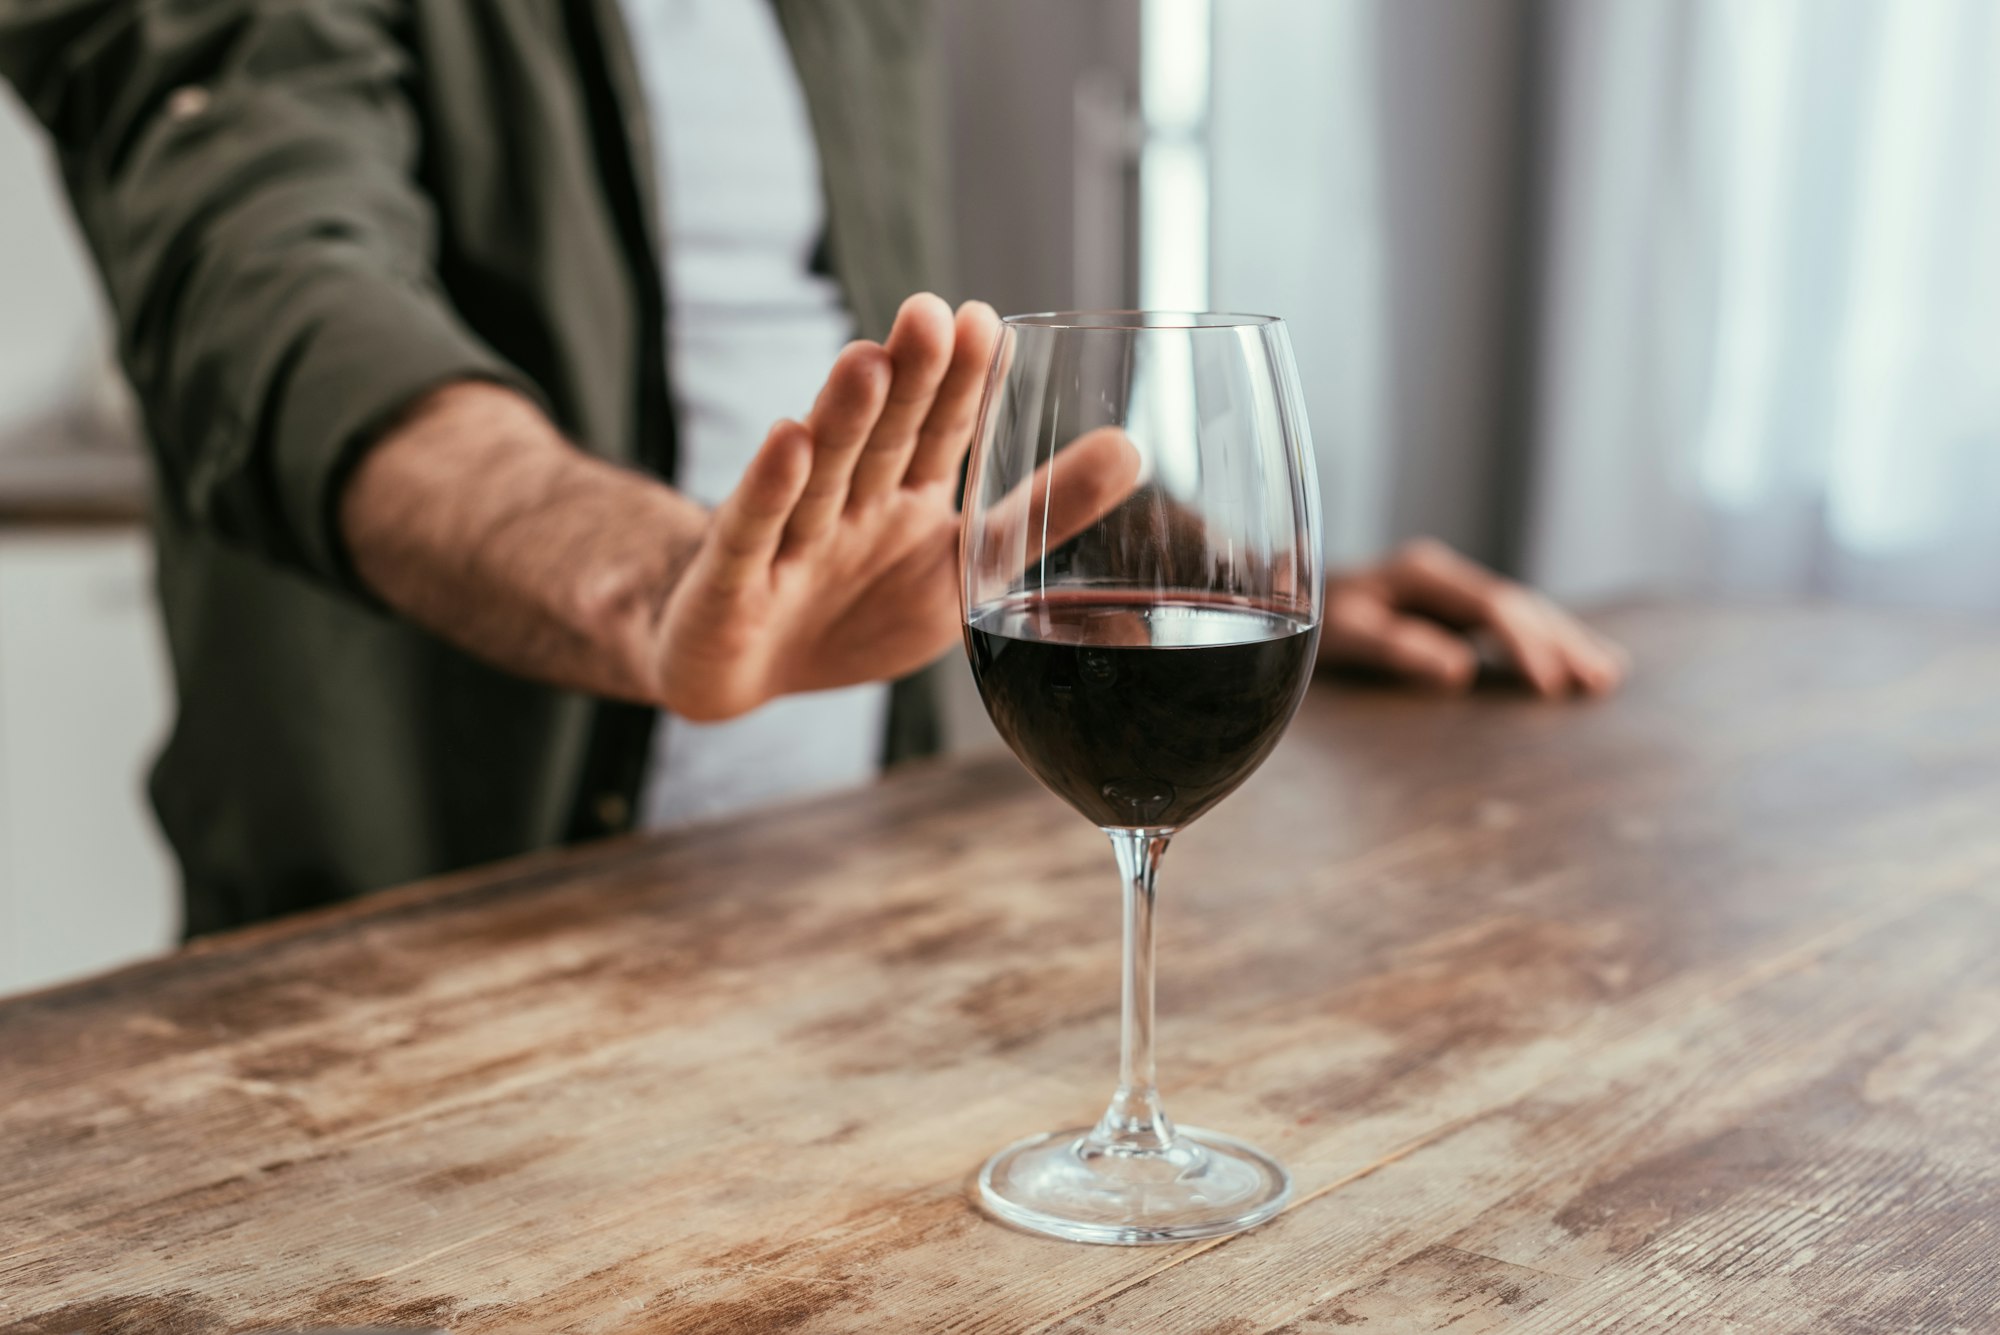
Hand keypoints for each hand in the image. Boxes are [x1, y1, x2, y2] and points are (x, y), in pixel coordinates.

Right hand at [647, 295, 1138, 721]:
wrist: (740, 671)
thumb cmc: (857, 612)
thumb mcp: (959, 575)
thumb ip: (1037, 518)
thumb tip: (1132, 449)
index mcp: (906, 499)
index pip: (940, 432)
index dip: (959, 382)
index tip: (982, 320)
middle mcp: (848, 506)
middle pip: (883, 439)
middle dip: (907, 381)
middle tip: (931, 316)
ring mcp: (788, 542)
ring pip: (821, 475)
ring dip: (843, 419)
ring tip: (866, 361)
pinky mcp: (733, 587)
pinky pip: (754, 535)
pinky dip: (769, 491)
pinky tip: (786, 441)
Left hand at [1319, 539, 1626, 696]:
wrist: (1284, 592)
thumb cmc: (1311, 618)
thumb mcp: (1343, 635)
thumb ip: (1395, 647)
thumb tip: (1458, 669)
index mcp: (1422, 573)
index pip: (1490, 606)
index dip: (1524, 644)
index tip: (1549, 684)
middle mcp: (1444, 574)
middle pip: (1518, 605)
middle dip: (1561, 642)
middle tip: (1599, 681)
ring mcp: (1452, 590)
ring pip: (1523, 611)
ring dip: (1565, 641)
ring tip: (1606, 675)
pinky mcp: (1453, 610)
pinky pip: (1510, 623)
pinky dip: (1546, 642)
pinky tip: (1576, 661)